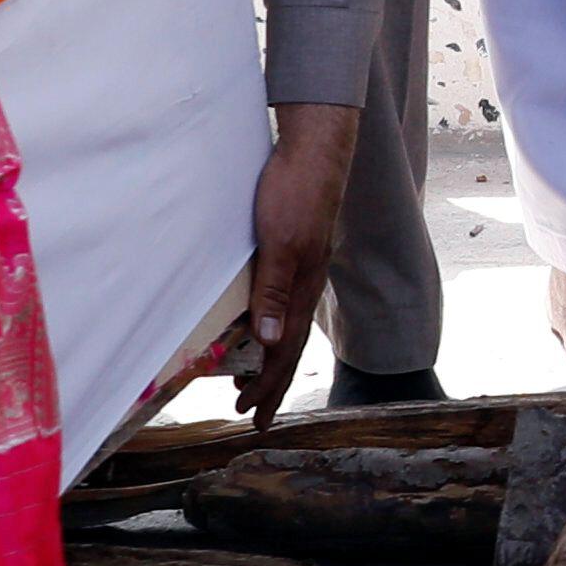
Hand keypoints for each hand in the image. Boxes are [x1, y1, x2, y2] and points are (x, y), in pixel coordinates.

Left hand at [234, 103, 362, 421]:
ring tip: (252, 380)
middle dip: (270, 383)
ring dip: (271, 360)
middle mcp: (305, 285)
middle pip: (289, 347)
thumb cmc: (295, 193)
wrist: (314, 151)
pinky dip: (272, 329)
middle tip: (251, 414)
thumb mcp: (281, 242)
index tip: (250, 414)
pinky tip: (261, 325)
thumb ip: (275, 290)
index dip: (267, 385)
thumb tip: (270, 342)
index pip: (285, 351)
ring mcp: (302, 270)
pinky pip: (283, 305)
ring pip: (287, 328)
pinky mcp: (295, 252)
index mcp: (303, 289)